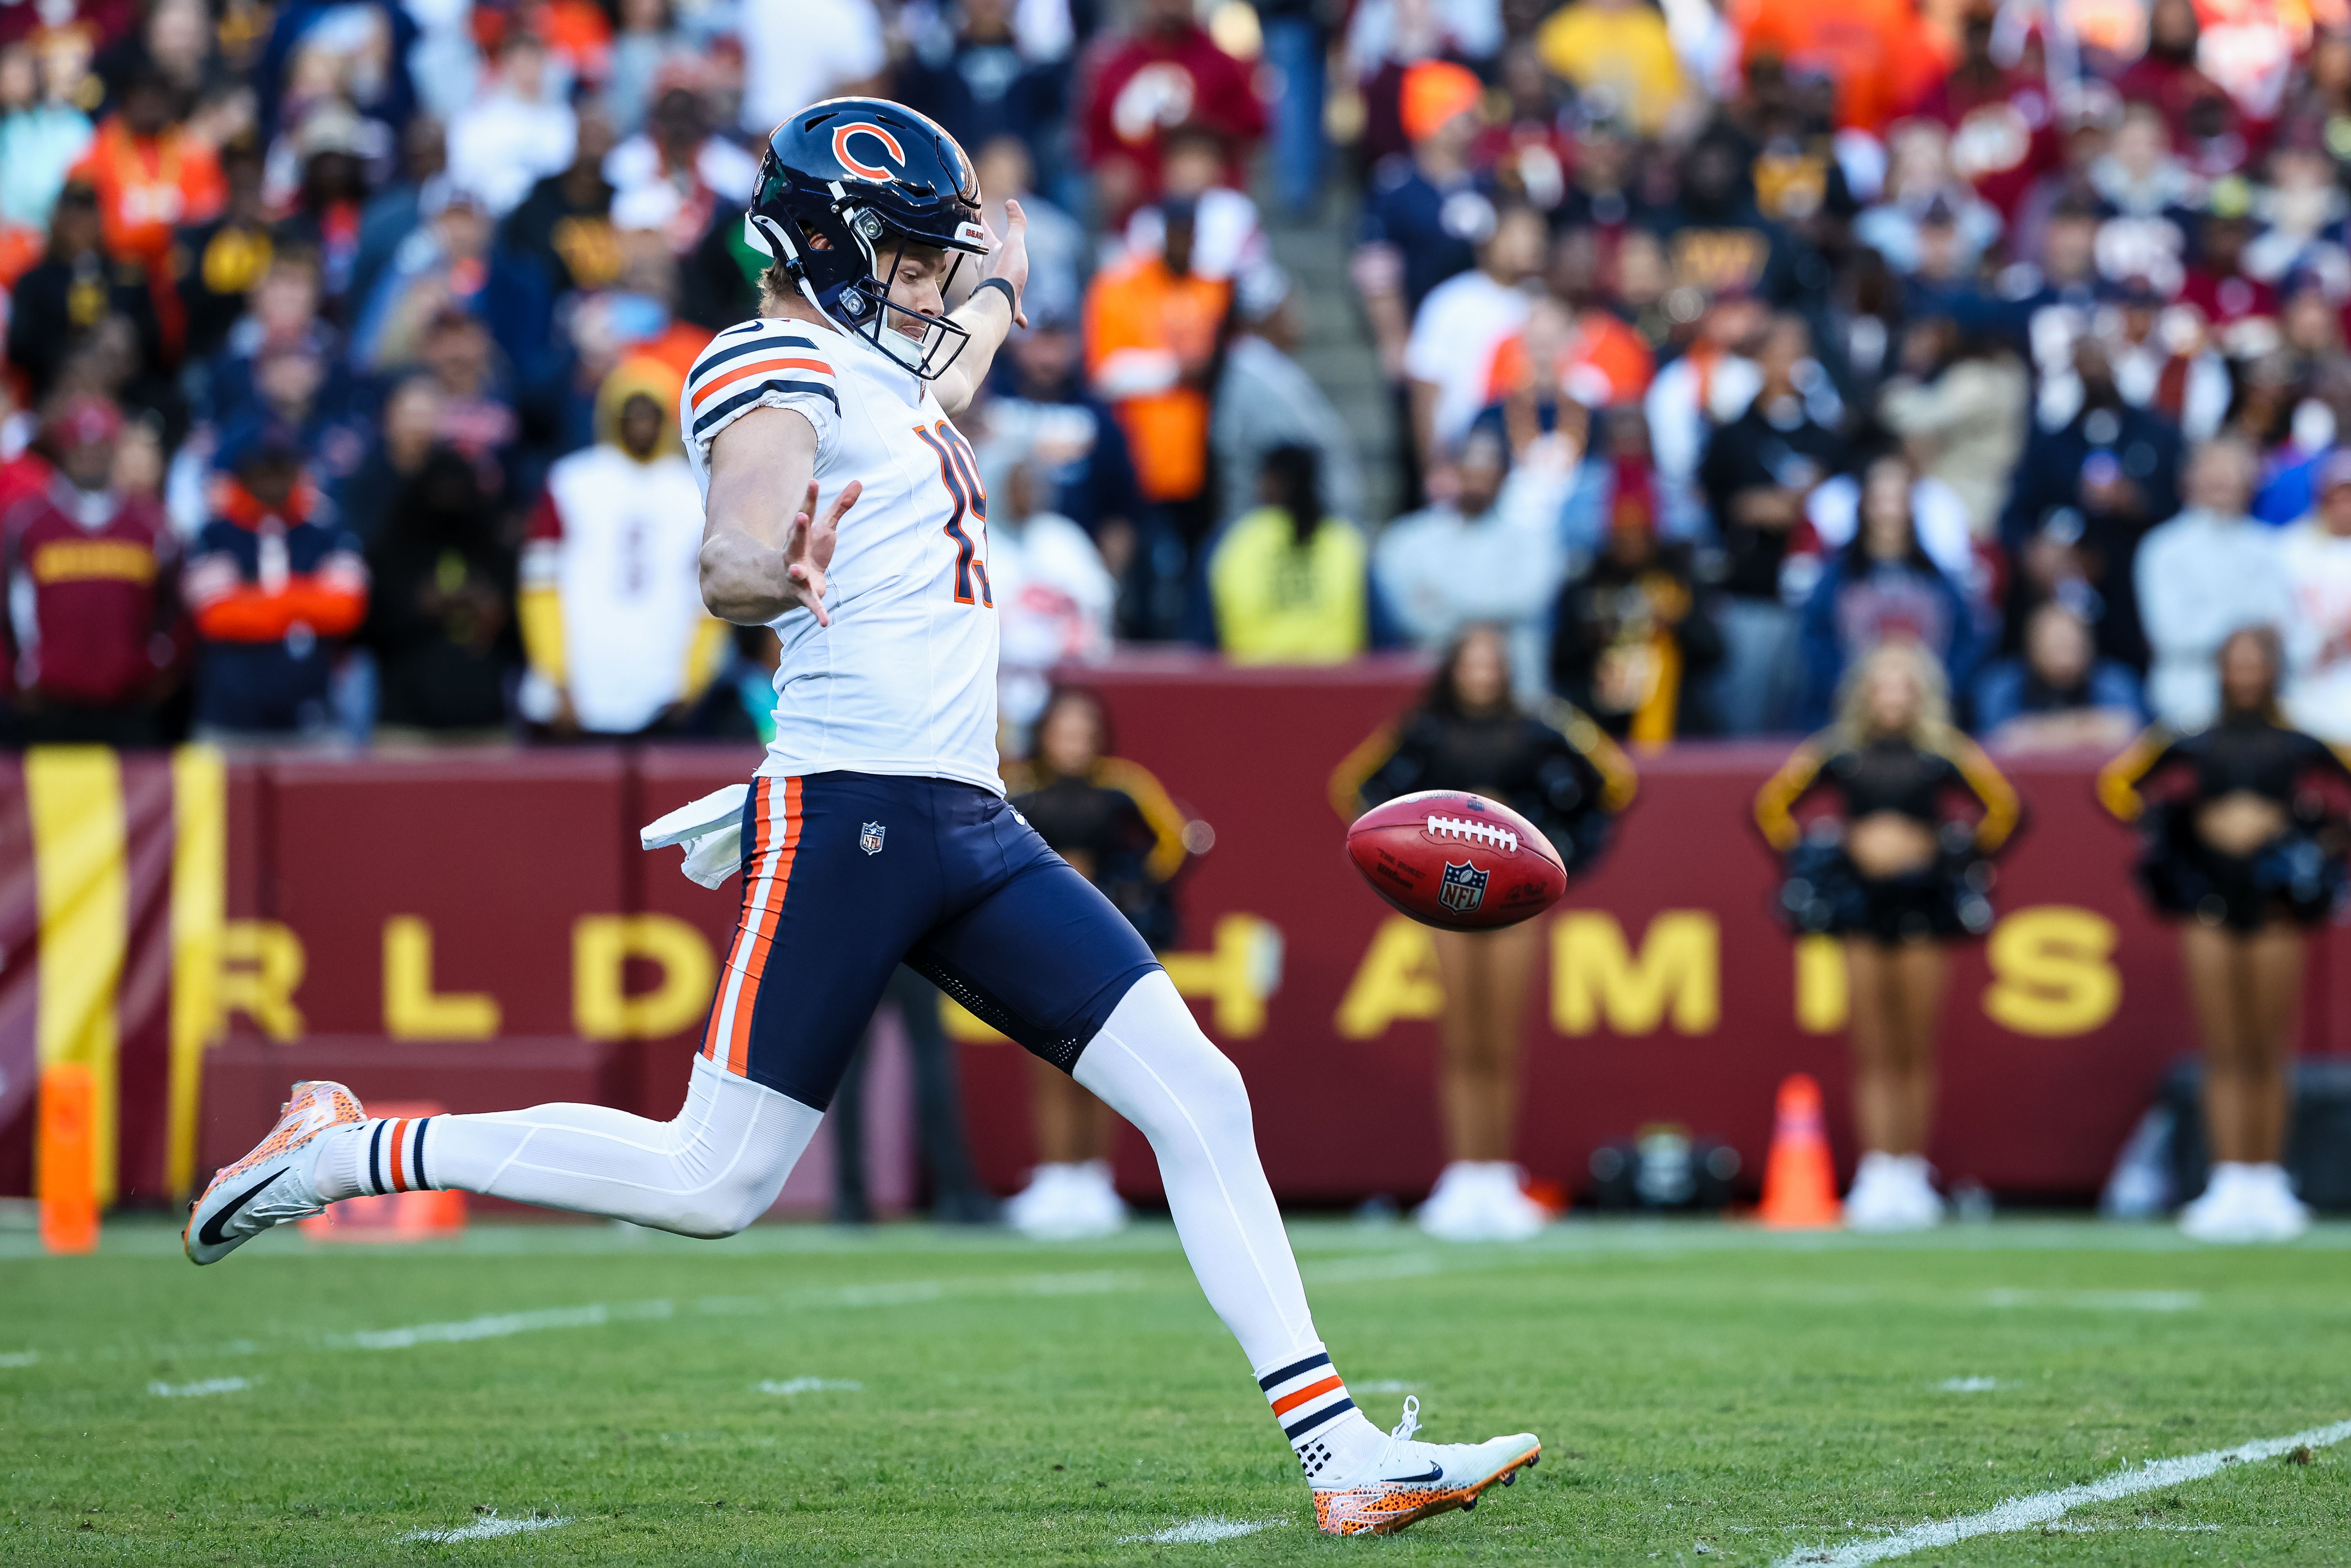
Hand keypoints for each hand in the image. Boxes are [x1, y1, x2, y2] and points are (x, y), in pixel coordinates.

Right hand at [785, 478, 858, 625]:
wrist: (787, 583)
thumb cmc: (810, 551)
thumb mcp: (826, 528)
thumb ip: (841, 506)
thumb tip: (859, 482)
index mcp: (802, 534)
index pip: (807, 512)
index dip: (810, 498)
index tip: (814, 481)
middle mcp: (795, 552)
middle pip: (796, 539)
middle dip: (798, 529)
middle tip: (801, 516)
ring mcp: (796, 574)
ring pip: (794, 572)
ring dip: (795, 571)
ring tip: (795, 570)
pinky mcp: (803, 595)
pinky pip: (811, 604)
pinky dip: (818, 612)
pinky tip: (825, 622)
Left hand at [983, 198, 1028, 328]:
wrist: (1002, 302)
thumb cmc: (1006, 272)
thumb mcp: (1014, 243)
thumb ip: (1016, 224)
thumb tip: (1011, 202)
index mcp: (991, 253)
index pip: (982, 232)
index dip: (979, 222)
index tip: (973, 214)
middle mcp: (989, 270)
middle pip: (983, 258)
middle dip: (982, 253)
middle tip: (980, 248)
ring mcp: (995, 287)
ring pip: (993, 282)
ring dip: (995, 280)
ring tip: (999, 281)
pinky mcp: (1006, 305)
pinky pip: (1013, 309)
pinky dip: (1018, 314)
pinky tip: (1023, 321)